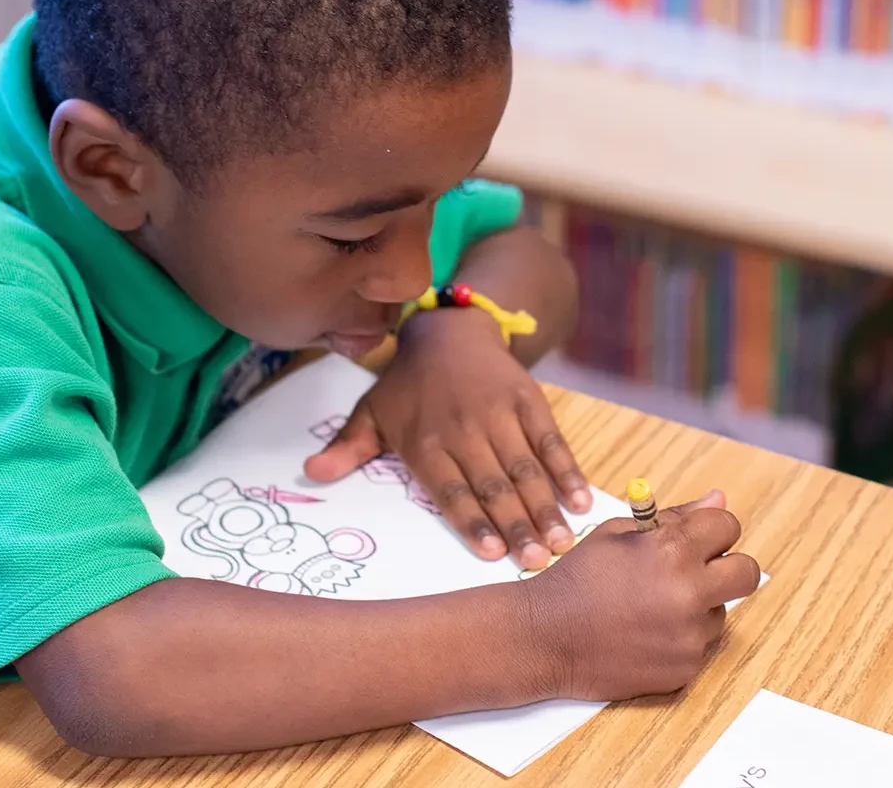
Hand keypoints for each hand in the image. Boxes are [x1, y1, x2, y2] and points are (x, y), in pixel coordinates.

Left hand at [305, 307, 591, 567]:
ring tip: (563, 543)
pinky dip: (568, 470)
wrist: (450, 330)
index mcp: (424, 440)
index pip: (451, 490)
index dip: (473, 523)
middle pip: (494, 485)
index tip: (493, 556)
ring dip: (546, 507)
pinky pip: (551, 441)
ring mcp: (500, 413)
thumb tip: (311, 471)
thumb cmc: (408, 385)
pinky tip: (581, 500)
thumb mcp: (371, 412)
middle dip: (518, 526)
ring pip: (525, 468)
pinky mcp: (529, 400)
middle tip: (538, 562)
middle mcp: (463, 428)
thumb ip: (348, 447)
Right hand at [522, 490, 759, 700]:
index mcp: (673, 550)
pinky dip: (682, 637)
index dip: (712, 529)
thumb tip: (718, 500)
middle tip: (699, 570)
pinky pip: (701, 644)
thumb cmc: (577, 579)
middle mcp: (689, 593)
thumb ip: (675, 517)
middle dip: (728, 566)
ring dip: (698, 605)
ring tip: (651, 606)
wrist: (544, 638)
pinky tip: (645, 633)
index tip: (698, 538)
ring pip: (720, 611)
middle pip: (747, 573)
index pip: (727, 526)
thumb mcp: (618, 534)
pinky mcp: (685, 669)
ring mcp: (689, 635)